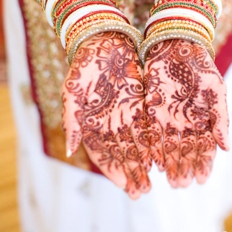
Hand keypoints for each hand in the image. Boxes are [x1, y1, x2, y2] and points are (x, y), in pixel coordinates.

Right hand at [62, 32, 151, 198]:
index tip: (126, 187)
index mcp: (91, 123)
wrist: (103, 40)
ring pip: (136, 143)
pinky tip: (162, 154)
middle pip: (122, 154)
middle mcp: (109, 122)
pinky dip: (153, 141)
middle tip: (144, 191)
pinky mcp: (139, 102)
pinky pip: (147, 125)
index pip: (103, 154)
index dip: (114, 171)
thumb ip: (72, 120)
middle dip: (132, 173)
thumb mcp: (73, 91)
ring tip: (156, 180)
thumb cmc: (84, 65)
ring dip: (144, 162)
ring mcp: (125, 113)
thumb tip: (69, 150)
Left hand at [144, 39, 228, 187]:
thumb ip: (221, 119)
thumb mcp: (216, 90)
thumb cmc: (201, 67)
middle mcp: (186, 121)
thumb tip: (227, 148)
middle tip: (181, 185)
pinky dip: (155, 148)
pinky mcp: (153, 110)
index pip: (205, 147)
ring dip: (170, 164)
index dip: (204, 164)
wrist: (177, 46)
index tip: (201, 180)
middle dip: (184, 169)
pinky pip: (153, 134)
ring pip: (169, 146)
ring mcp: (169, 117)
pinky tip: (155, 161)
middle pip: (185, 151)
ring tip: (169, 180)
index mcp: (203, 118)